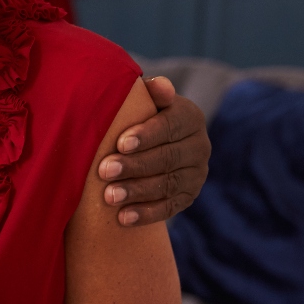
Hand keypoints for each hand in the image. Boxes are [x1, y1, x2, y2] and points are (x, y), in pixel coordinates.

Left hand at [99, 76, 209, 226]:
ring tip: (109, 196)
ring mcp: (197, 174)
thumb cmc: (137, 114)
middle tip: (104, 171)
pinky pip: (170, 208)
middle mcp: (200, 146)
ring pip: (168, 185)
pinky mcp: (189, 196)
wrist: (150, 141)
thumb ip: (151, 92)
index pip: (170, 126)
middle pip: (167, 158)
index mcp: (190, 117)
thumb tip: (159, 86)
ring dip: (137, 192)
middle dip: (134, 166)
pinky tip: (123, 218)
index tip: (120, 143)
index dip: (146, 135)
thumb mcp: (143, 99)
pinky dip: (146, 214)